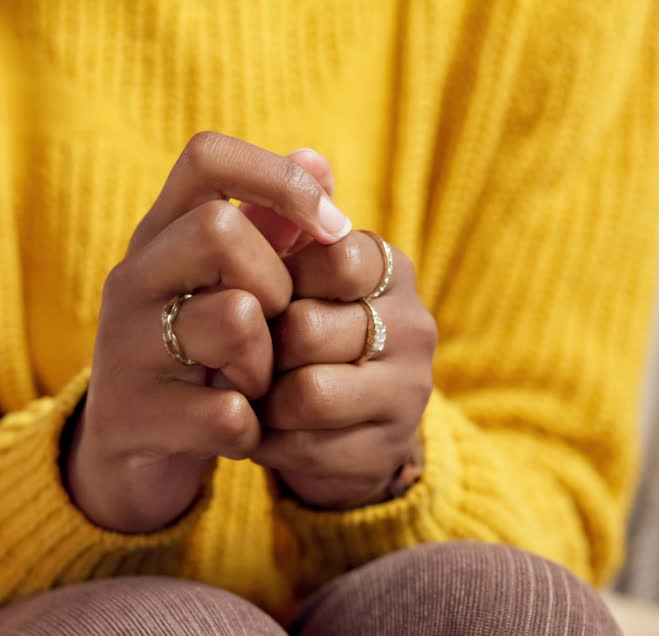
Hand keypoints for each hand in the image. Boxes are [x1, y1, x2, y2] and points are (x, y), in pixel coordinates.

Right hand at [67, 132, 352, 532]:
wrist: (129, 457)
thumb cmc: (199, 356)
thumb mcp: (232, 287)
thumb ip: (274, 229)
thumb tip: (319, 161)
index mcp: (159, 236)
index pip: (207, 157)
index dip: (278, 177)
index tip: (331, 226)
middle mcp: (131, 279)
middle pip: (219, 231)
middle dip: (276, 283)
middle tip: (277, 327)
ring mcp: (123, 347)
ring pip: (233, 318)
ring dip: (267, 361)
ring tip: (255, 383)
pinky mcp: (132, 417)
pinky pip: (228, 412)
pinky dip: (250, 428)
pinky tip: (239, 431)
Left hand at [254, 231, 437, 508]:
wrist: (338, 426)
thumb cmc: (301, 332)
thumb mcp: (292, 276)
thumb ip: (283, 226)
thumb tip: (298, 163)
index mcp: (391, 270)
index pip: (332, 257)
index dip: (280, 281)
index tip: (265, 299)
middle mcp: (413, 326)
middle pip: (306, 328)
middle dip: (262, 347)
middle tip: (244, 356)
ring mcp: (408, 391)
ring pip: (308, 393)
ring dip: (263, 399)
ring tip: (251, 393)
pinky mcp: (385, 449)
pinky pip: (305, 447)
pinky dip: (269, 441)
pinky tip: (261, 430)